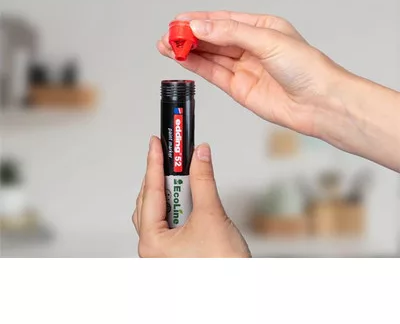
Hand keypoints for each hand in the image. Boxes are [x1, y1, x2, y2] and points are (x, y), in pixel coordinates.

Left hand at [132, 136, 250, 257]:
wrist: (236, 294)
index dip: (154, 163)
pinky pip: (168, 219)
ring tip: (180, 170)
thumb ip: (203, 181)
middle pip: (150, 199)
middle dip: (161, 174)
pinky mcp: (174, 250)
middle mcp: (153, 246)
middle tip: (170, 152)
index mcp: (153, 241)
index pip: (151, 191)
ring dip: (170, 189)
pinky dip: (176, 202)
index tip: (156, 143)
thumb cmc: (221, 267)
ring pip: (159, 210)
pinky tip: (186, 194)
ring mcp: (163, 250)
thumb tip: (200, 156)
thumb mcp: (211, 216)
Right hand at [157, 10, 346, 137]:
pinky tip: (182, 58)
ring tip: (167, 45)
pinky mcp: (239, 88)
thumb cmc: (306, 68)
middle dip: (189, 36)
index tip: (178, 20)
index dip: (199, 19)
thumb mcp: (268, 40)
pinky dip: (196, 66)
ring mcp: (244, 68)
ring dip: (188, 51)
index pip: (223, 20)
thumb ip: (231, 33)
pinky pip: (213, 73)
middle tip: (168, 35)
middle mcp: (251, 47)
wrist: (318, 103)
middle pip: (213, 38)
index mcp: (261, 28)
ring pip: (210, 56)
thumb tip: (200, 26)